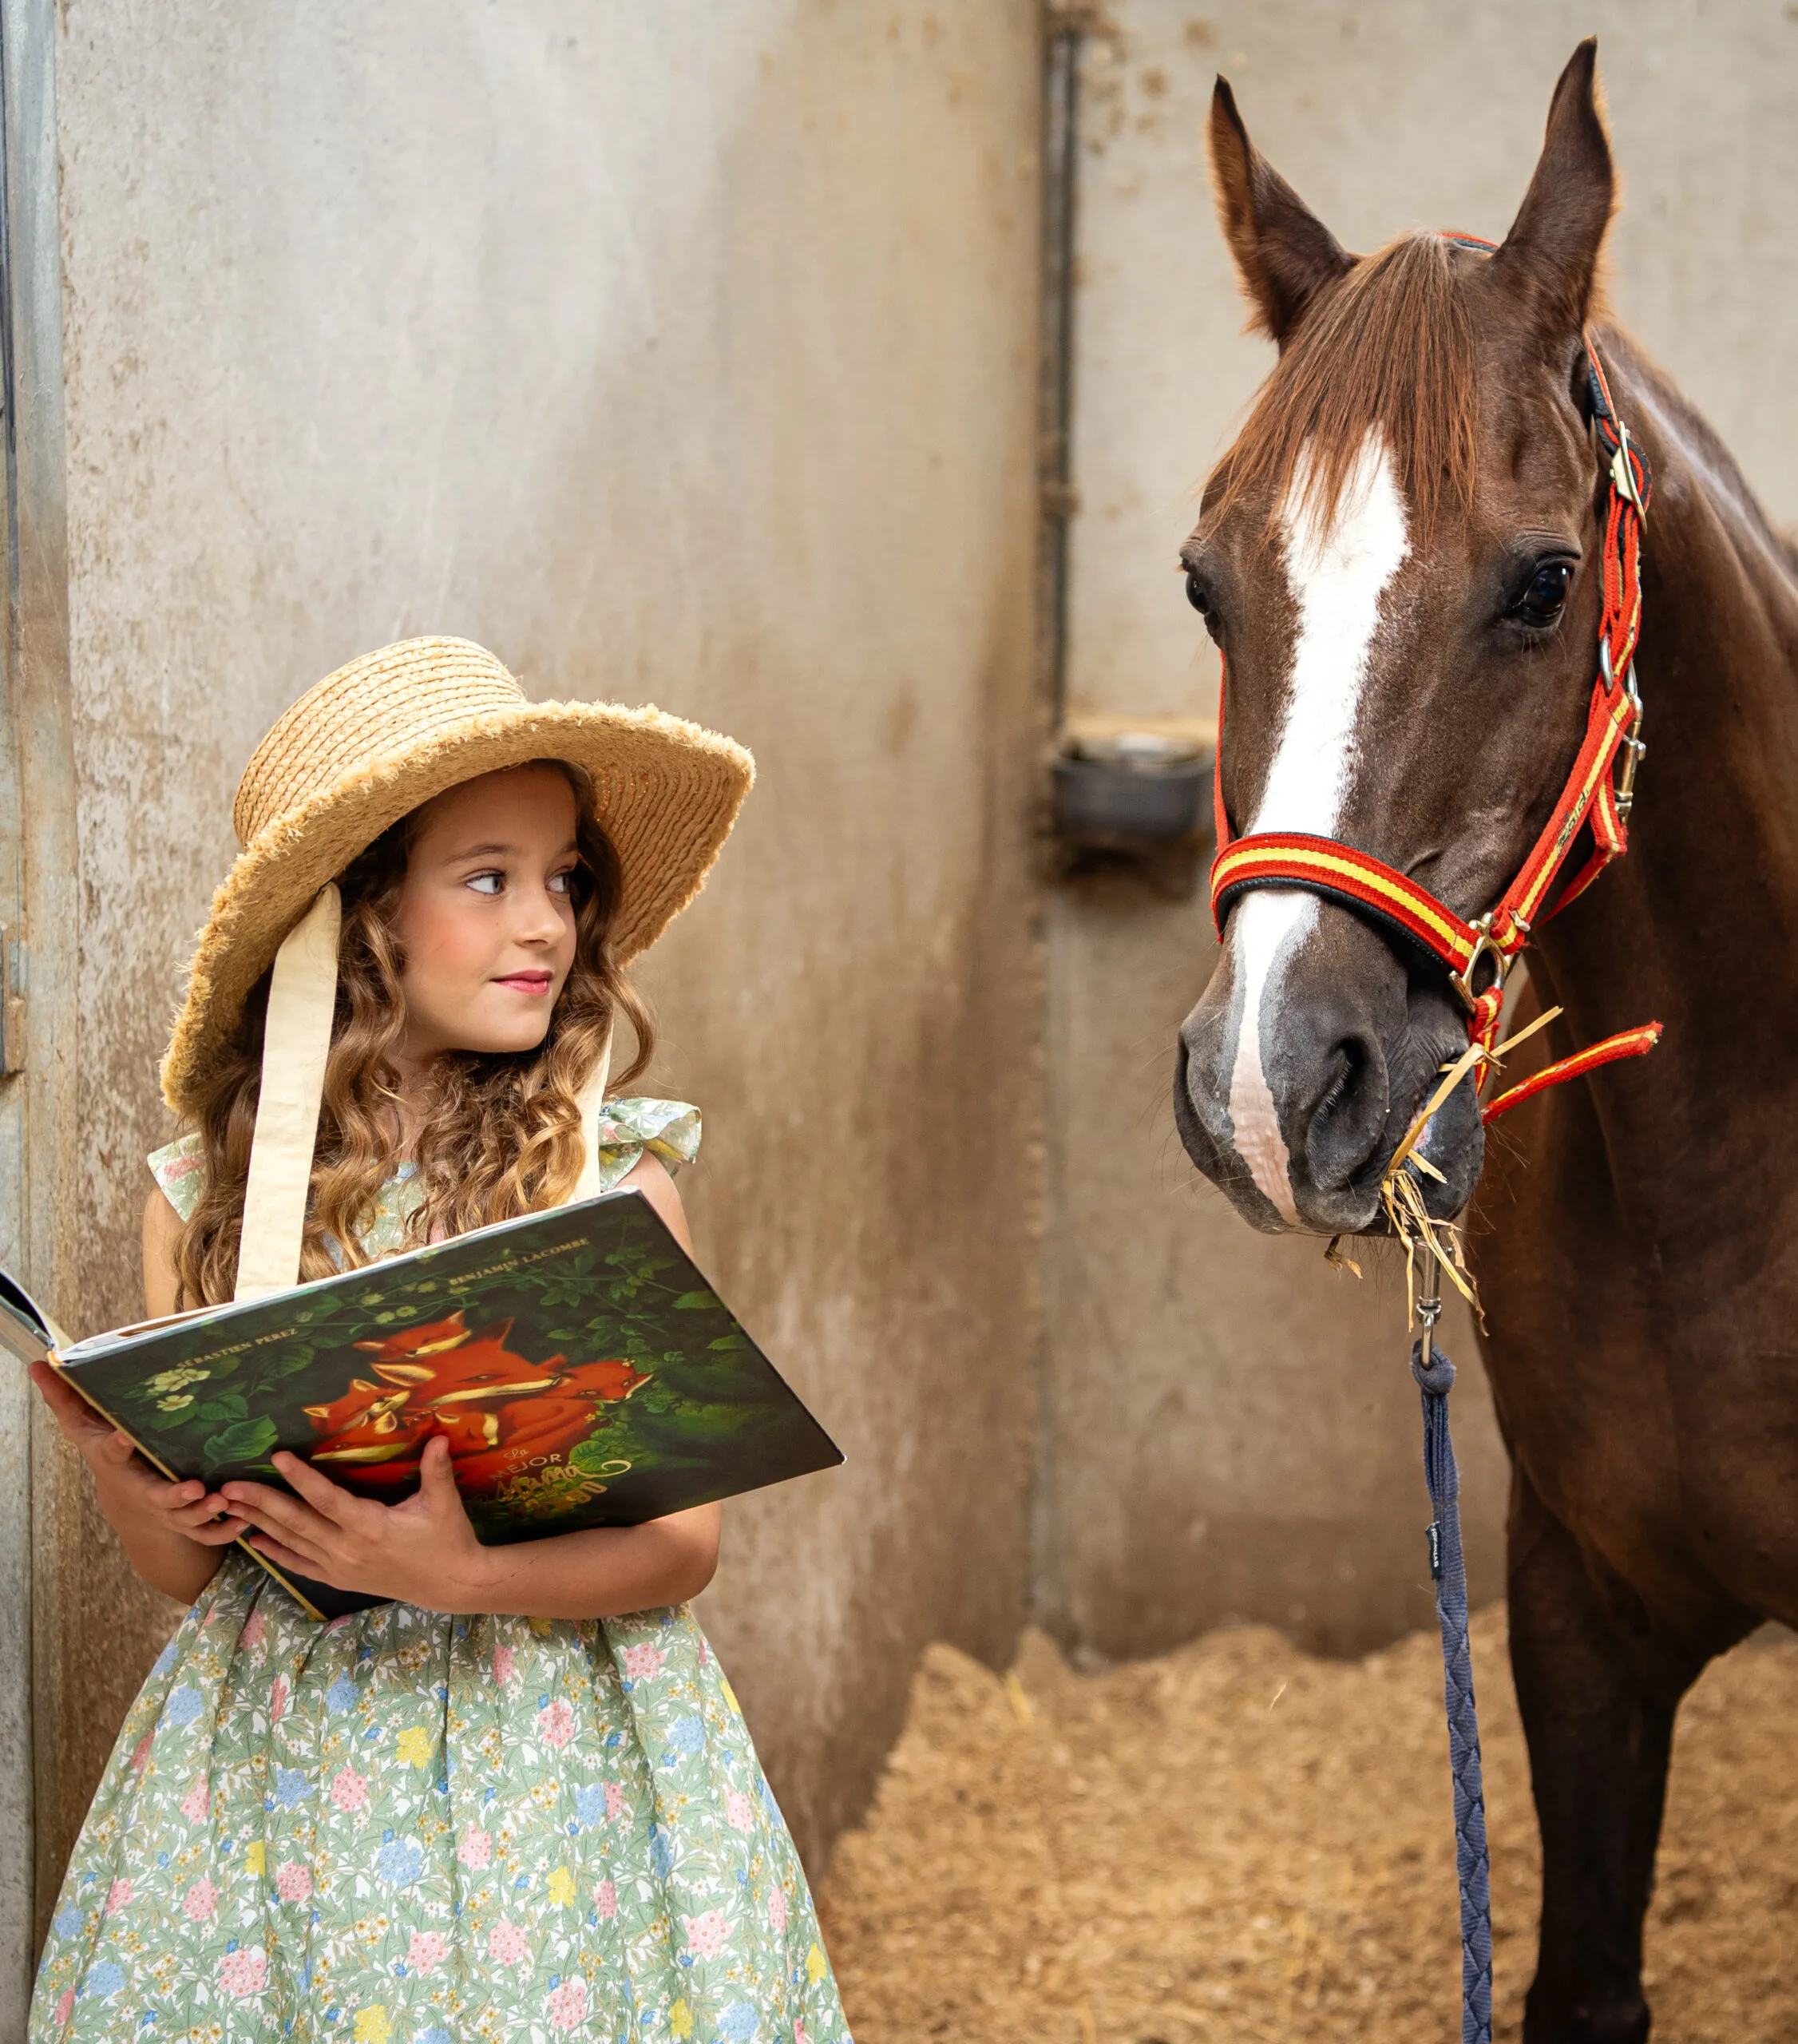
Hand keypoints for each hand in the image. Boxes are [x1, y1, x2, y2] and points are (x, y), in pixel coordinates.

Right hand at [30, 1360, 248, 1549]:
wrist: (126, 1498)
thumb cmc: (110, 1451)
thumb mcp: (85, 1425)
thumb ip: (65, 1398)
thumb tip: (37, 1363)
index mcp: (119, 1464)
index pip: (114, 1454)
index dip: (118, 1447)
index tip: (125, 1437)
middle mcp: (143, 1489)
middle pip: (156, 1497)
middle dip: (174, 1496)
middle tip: (195, 1488)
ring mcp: (166, 1510)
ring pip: (183, 1519)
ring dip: (204, 1514)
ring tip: (224, 1500)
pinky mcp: (186, 1522)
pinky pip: (205, 1535)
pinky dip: (224, 1532)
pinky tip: (244, 1521)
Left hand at [221, 1436, 495, 1611]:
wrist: (449, 1585)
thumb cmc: (447, 1539)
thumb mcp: (444, 1504)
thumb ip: (436, 1470)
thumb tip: (439, 1437)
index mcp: (370, 1527)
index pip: (327, 1499)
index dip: (301, 1478)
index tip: (278, 1457)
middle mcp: (347, 1549)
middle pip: (296, 1522)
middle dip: (261, 1502)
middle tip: (229, 1487)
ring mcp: (340, 1567)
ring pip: (292, 1542)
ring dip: (260, 1524)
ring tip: (231, 1507)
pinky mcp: (340, 1578)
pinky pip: (301, 1565)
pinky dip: (277, 1553)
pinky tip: (256, 1541)